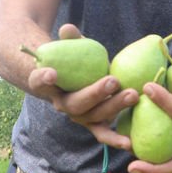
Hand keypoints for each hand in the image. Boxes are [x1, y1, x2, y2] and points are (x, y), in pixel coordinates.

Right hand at [27, 23, 137, 148]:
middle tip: (113, 81)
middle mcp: (62, 104)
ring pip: (94, 116)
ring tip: (132, 94)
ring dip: (114, 107)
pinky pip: (103, 133)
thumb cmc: (73, 61)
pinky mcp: (94, 123)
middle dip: (95, 93)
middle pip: (75, 104)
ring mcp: (79, 116)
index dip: (42, 78)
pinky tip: (130, 144)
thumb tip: (68, 29)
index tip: (50, 72)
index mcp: (50, 86)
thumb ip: (70, 40)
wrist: (78, 81)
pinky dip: (115, 140)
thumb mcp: (71, 48)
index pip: (39, 82)